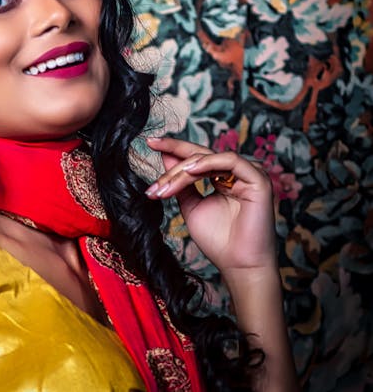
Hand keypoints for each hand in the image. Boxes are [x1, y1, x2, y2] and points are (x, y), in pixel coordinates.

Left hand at [145, 137, 276, 276]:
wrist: (238, 266)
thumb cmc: (218, 240)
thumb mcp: (191, 206)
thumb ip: (180, 183)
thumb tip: (165, 156)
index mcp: (224, 177)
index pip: (196, 157)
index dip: (174, 148)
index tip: (150, 143)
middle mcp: (237, 172)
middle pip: (200, 155)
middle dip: (173, 160)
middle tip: (154, 177)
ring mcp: (249, 174)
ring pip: (209, 158)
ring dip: (183, 170)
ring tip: (165, 186)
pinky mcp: (259, 180)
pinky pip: (230, 161)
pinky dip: (208, 163)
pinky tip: (190, 170)